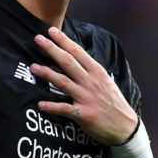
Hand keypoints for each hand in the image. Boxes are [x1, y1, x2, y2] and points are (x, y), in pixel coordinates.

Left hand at [30, 27, 136, 144]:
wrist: (125, 126)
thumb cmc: (113, 102)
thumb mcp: (106, 81)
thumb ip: (91, 70)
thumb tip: (76, 59)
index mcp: (97, 72)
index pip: (78, 52)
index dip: (63, 40)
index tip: (51, 31)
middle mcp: (91, 82)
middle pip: (68, 62)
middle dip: (52, 49)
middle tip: (38, 39)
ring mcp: (86, 97)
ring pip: (63, 82)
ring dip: (47, 74)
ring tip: (33, 67)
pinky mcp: (83, 114)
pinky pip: (64, 109)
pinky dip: (52, 106)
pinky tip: (40, 104)